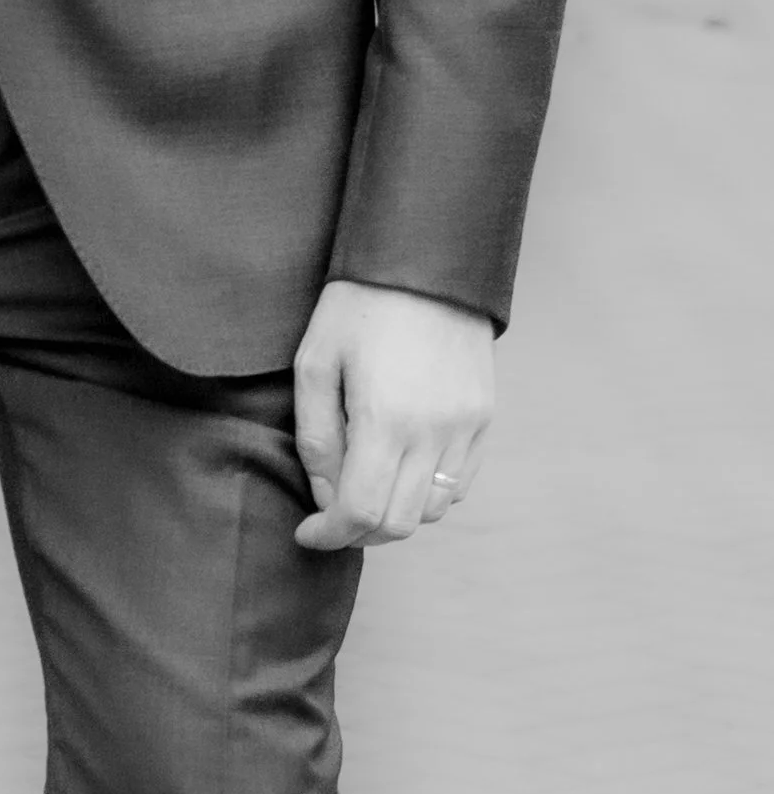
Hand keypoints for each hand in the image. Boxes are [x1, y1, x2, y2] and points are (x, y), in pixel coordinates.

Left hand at [292, 277, 493, 551]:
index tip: (308, 532)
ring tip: (366, 484)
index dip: (330, 534)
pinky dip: (428, 492)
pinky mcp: (484, 418)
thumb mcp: (315, 362)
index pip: (362, 512)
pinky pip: (459, 483)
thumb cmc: (359, 305)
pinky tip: (401, 465)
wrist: (427, 260)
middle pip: (400, 523)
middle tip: (331, 514)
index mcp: (386, 419)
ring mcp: (467, 427)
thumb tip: (325, 495)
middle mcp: (434, 432)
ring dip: (395, 513)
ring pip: (433, 510)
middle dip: (359, 531)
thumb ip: (316, 437)